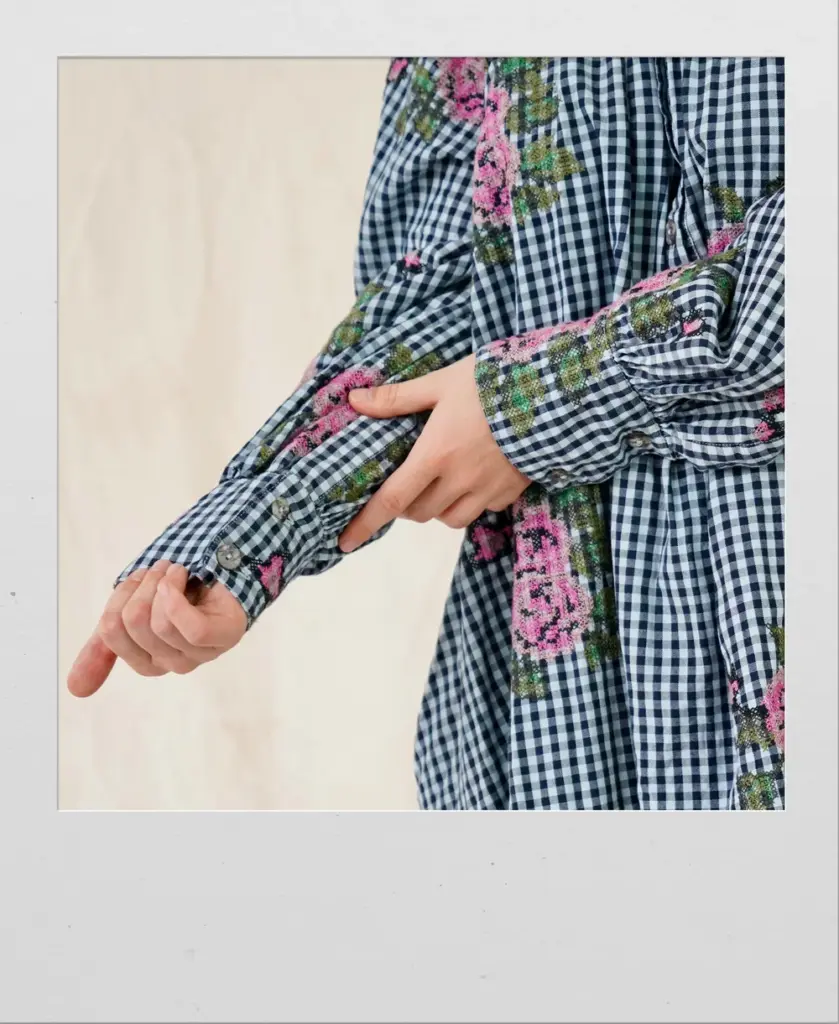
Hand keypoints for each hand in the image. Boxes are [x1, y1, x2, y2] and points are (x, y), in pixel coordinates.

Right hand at [67, 560, 247, 697]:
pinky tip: (182, 576)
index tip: (137, 579)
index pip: (111, 634)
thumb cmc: (180, 583)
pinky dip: (178, 595)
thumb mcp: (134, 608)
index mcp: (150, 657)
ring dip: (162, 583)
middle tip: (161, 568)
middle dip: (141, 586)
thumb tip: (74, 690)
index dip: (119, 599)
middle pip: (132, 625)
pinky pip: (189, 629)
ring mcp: (203, 651)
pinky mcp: (226, 634)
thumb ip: (107, 642)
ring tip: (177, 569)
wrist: (226, 553)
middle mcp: (175, 661)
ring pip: (159, 624)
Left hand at [338, 354, 528, 552]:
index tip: (345, 541)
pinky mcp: (510, 493)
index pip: (392, 499)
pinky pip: (481, 511)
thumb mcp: (441, 383)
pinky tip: (476, 477)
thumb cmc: (491, 383)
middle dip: (407, 503)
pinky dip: (470, 502)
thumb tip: (355, 401)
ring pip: (449, 519)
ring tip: (442, 481)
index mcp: (435, 454)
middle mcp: (458, 480)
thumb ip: (397, 398)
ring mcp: (486, 490)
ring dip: (437, 508)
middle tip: (409, 479)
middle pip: (418, 512)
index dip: (366, 523)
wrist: (553, 394)